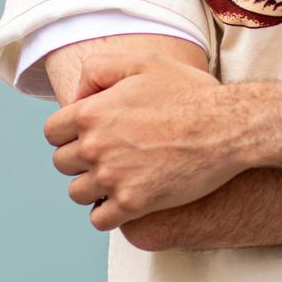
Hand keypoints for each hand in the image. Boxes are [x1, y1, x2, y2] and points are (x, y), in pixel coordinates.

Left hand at [41, 50, 242, 230]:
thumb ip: (99, 70)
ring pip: (78, 193)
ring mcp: (112, 178)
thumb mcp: (144, 62)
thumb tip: (77, 96)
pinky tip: (123, 202)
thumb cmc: (190, 93)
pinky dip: (107, 214)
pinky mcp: (133, 204)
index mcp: (91, 113)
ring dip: (91, 188)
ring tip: (115, 180)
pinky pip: (100, 220)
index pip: (52, 132)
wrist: (228, 128)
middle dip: (79, 161)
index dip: (68, 134)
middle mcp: (94, 147)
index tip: (87, 136)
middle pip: (62, 163)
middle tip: (106, 157)